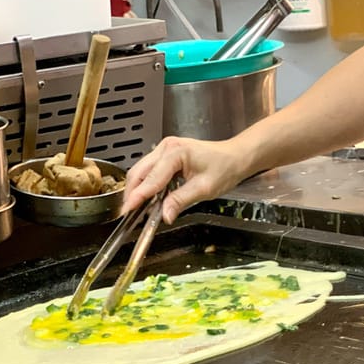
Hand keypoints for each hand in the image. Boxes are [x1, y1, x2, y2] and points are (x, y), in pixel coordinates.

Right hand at [123, 136, 246, 223]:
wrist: (236, 157)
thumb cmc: (225, 167)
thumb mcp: (204, 188)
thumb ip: (180, 201)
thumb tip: (165, 215)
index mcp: (176, 152)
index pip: (151, 178)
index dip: (138, 195)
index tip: (128, 209)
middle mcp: (167, 147)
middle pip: (139, 171)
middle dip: (132, 192)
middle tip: (129, 212)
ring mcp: (165, 149)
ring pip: (141, 170)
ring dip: (138, 189)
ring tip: (138, 207)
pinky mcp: (166, 155)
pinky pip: (150, 170)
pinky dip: (147, 184)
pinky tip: (149, 197)